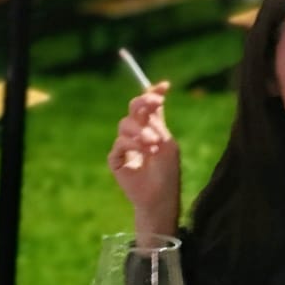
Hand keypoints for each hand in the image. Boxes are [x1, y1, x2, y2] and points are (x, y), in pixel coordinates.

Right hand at [106, 83, 179, 239]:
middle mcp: (138, 133)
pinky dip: (132, 145)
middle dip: (142, 103)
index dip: (154, 93)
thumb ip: (158, 122)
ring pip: (125, 125)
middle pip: (134, 108)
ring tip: (153, 144)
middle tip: (154, 103)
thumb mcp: (167, 143)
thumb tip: (156, 98)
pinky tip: (144, 153)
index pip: (150, 106)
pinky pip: (119, 144)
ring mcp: (126, 145)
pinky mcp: (116, 158)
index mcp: (153, 128)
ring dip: (140, 132)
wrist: (159, 197)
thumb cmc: (168, 172)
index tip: (164, 86)